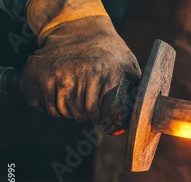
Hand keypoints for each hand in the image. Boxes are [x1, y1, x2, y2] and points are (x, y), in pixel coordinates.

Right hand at [21, 16, 140, 134]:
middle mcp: (81, 73)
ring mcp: (57, 73)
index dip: (106, 118)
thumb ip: (133, 96)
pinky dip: (50, 105)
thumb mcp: (130, 69)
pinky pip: (43, 105)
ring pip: (62, 112)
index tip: (108, 114)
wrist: (82, 29)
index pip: (104, 115)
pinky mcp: (37, 72)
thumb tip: (130, 123)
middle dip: (89, 114)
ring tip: (78, 93)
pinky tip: (60, 91)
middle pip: (83, 116)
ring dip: (70, 110)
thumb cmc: (111, 55)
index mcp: (108, 75)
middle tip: (92, 101)